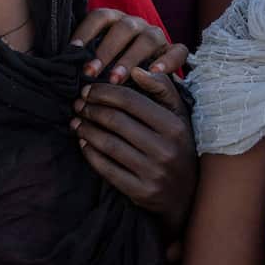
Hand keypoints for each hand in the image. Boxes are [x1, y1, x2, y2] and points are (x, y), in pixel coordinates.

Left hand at [70, 7, 188, 83]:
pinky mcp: (175, 50)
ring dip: (130, 58)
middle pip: (123, 28)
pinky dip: (168, 61)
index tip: (72, 51)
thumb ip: (83, 58)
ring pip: (147, 39)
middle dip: (105, 51)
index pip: (99, 17)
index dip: (85, 31)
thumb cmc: (111, 70)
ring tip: (115, 79)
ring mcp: (157, 36)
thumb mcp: (96, 60)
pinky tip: (154, 73)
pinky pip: (177, 51)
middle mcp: (136, 24)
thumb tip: (61, 64)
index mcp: (115, 21)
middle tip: (90, 72)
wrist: (145, 80)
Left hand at [71, 68, 195, 234]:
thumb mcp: (178, 114)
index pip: (130, 100)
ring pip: (108, 144)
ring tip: (76, 122)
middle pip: (115, 121)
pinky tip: (83, 143)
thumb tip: (136, 70)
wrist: (187, 194)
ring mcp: (153, 173)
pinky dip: (90, 153)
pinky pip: (106, 169)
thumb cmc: (177, 145)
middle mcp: (165, 150)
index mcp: (174, 126)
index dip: (104, 93)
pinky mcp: (141, 192)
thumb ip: (161, 88)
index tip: (88, 90)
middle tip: (78, 105)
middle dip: (91, 109)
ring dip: (86, 130)